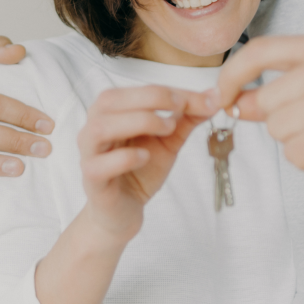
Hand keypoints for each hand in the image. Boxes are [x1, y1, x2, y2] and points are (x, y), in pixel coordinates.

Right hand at [76, 86, 209, 240]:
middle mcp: (94, 127)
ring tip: (166, 130)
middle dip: (150, 98)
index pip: (136, 90)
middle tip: (181, 108)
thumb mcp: (169, 140)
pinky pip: (99, 165)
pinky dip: (124, 157)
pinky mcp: (92, 180)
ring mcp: (90, 154)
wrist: (124, 212)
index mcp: (112, 112)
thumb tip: (214, 96)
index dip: (169, 91)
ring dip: (137, 122)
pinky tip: (145, 157)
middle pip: (110, 99)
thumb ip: (187, 118)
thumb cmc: (141, 171)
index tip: (202, 98)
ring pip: (100, 128)